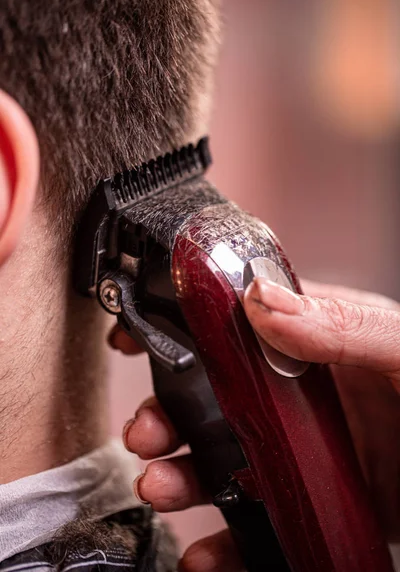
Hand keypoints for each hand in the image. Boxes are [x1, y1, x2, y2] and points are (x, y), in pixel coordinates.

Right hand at [109, 279, 399, 569]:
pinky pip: (257, 522)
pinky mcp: (314, 502)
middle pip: (214, 398)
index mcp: (315, 342)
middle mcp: (300, 396)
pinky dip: (224, 541)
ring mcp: (303, 451)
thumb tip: (264, 303)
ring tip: (161, 486)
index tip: (137, 335)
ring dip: (182, 473)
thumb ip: (343, 323)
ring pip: (225, 460)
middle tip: (146, 430)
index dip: (181, 328)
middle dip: (169, 413)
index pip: (234, 324)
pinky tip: (205, 550)